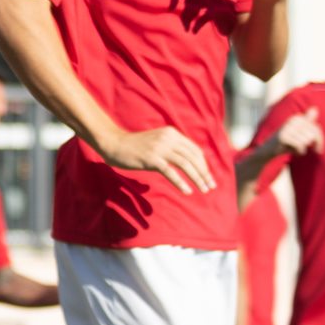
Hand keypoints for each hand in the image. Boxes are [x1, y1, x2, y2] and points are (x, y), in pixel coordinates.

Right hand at [99, 126, 214, 194]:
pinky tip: (187, 191)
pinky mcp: (151, 159)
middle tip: (210, 186)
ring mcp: (160, 149)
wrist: (113, 143)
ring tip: (203, 190)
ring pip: (186, 165)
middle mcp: (169, 139)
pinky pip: (171, 172)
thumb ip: (171, 147)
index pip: (195, 150)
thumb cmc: (134, 146)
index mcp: (172, 133)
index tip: (208, 177)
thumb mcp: (157, 141)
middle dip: (204, 173)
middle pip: (193, 157)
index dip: (204, 164)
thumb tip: (186, 162)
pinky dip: (181, 182)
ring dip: (197, 179)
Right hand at [267, 106, 323, 158]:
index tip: (319, 149)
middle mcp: (292, 120)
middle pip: (313, 135)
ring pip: (307, 141)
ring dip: (303, 148)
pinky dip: (299, 152)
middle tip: (303, 149)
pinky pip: (300, 145)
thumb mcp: (297, 131)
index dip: (320, 140)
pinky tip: (294, 152)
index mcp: (297, 118)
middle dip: (312, 145)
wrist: (267, 150)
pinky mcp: (283, 137)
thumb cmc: (286, 141)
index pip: (316, 129)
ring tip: (295, 148)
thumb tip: (315, 108)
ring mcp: (287, 128)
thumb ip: (307, 121)